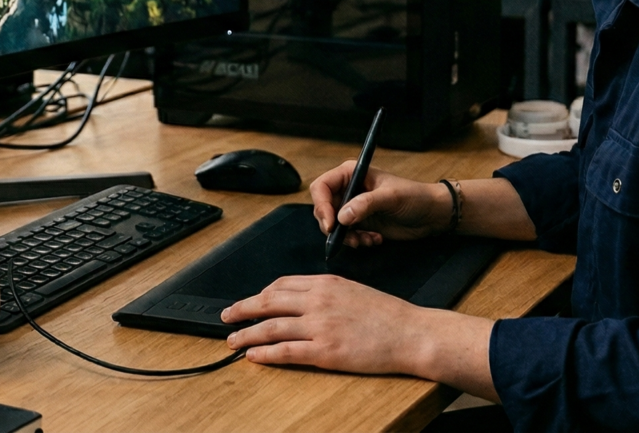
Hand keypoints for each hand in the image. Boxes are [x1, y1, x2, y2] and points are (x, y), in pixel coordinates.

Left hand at [222, 274, 429, 371]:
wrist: (411, 333)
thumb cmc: (388, 315)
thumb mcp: (354, 290)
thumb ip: (327, 293)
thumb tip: (304, 300)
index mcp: (326, 283)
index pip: (282, 285)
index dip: (260, 294)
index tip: (250, 301)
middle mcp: (318, 301)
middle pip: (269, 302)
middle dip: (243, 309)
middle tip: (227, 316)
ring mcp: (320, 326)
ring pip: (271, 327)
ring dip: (247, 333)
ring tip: (232, 340)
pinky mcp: (325, 352)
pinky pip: (286, 351)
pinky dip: (265, 353)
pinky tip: (253, 355)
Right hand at [310, 162, 448, 248]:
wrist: (431, 215)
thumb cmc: (415, 196)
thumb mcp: (390, 197)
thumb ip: (365, 204)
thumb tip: (342, 216)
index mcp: (351, 173)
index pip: (322, 186)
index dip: (322, 205)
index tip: (331, 223)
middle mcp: (349, 189)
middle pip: (323, 208)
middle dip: (333, 226)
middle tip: (348, 237)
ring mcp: (353, 207)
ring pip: (333, 225)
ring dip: (346, 237)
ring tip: (365, 240)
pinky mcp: (360, 223)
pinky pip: (346, 236)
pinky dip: (357, 241)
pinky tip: (375, 239)